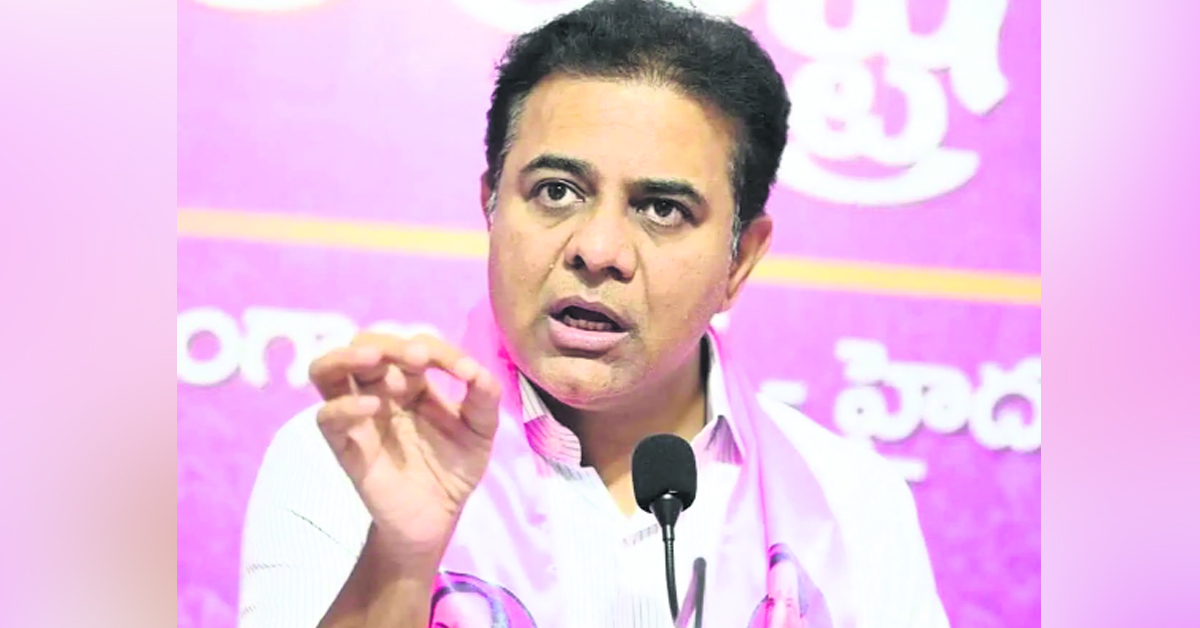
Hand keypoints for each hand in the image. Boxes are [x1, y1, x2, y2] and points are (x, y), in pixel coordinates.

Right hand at [310, 332, 500, 568]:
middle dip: (391, 343)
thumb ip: (484, 397)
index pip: (414, 345)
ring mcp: (358, 415)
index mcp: (412, 380)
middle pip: (364, 344)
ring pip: (327, 369)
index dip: (439, 350)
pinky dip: (344, 405)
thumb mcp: (480, 430)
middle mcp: (379, 390)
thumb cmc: (453, 468)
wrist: (437, 518)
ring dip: (347, 356)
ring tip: (374, 358)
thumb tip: (476, 370)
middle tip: (420, 358)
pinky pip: (327, 417)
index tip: (464, 372)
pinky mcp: (346, 445)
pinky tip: (373, 406)